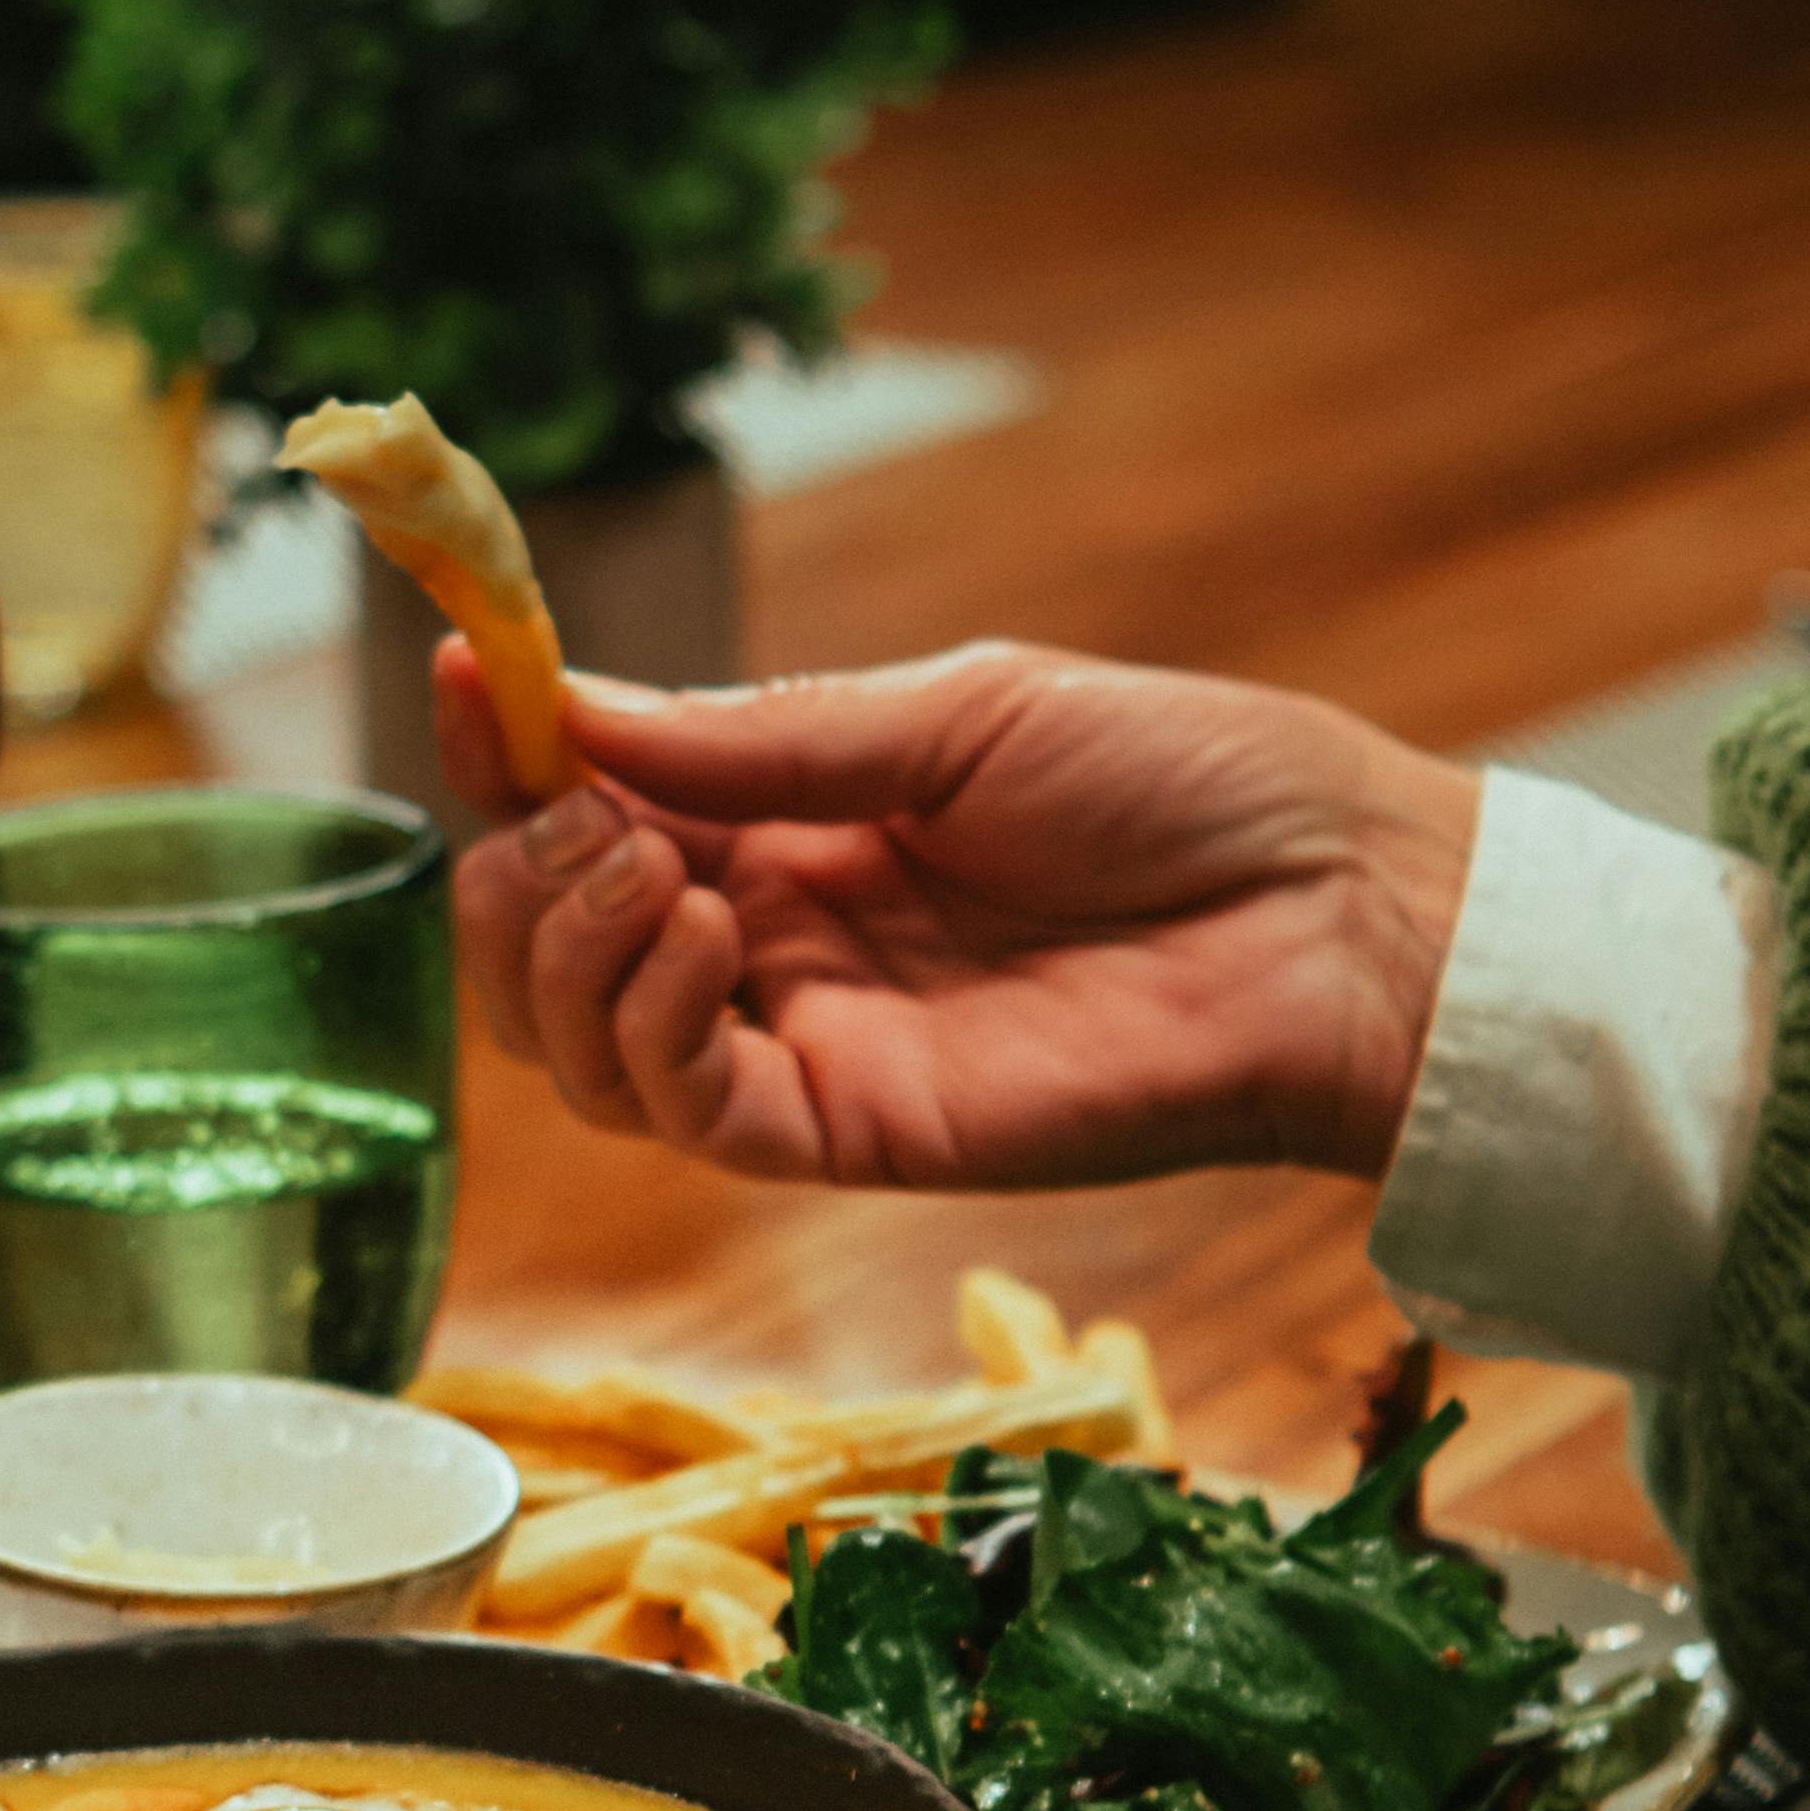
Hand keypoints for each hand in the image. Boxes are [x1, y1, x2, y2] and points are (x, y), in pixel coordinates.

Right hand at [435, 635, 1473, 1192]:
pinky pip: (687, 1114)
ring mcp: (808, 1049)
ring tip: (648, 867)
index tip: (465, 673)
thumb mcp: (955, 713)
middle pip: (549, 951)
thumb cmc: (1193, 788)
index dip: (510, 754)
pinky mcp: (854, 1137)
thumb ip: (763, 740)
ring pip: (582, 1051)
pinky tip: (709, 933)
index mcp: (793, 832)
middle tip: (572, 803)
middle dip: (515, 869)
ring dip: (568, 947)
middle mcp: (775, 950)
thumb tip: (577, 714)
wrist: (1344, 913)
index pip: (591, 811)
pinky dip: (655, 1025)